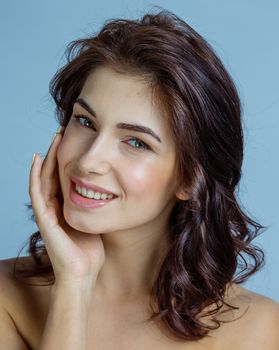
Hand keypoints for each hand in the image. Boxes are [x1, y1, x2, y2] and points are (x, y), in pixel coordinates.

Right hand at [29, 128, 104, 284]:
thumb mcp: (97, 220)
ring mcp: (47, 212)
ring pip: (44, 178)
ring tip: (55, 138)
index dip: (68, 158)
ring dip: (49, 157)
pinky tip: (39, 158)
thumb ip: (98, 205)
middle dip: (58, 152)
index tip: (76, 140)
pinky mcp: (44, 218)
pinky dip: (36, 175)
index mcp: (66, 206)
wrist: (83, 273)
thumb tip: (112, 189)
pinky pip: (37, 193)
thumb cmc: (91, 250)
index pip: (64, 177)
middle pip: (53, 173)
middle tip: (64, 131)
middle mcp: (54, 206)